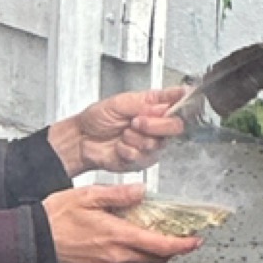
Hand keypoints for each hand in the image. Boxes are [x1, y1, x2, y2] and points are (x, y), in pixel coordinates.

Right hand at [43, 183, 198, 262]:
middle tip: (180, 237)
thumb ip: (119, 194)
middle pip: (156, 257)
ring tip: (155, 237)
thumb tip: (141, 191)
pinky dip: (133, 257)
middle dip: (172, 249)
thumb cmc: (54, 219)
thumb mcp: (88, 196)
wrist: (31, 242)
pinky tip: (128, 244)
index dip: (183, 245)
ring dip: (152, 253)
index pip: (162, 246)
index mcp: (118, 237)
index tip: (195, 240)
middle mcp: (115, 257)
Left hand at [51, 85, 187, 174]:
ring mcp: (152, 144)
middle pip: (176, 127)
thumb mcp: (120, 102)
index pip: (179, 104)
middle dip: (155, 125)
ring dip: (136, 138)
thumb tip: (168, 101)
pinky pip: (143, 156)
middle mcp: (156, 125)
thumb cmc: (97, 119)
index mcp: (154, 107)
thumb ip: (146, 102)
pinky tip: (119, 146)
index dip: (181, 104)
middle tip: (137, 121)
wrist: (81, 140)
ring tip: (123, 133)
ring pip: (158, 143)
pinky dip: (128, 151)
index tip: (173, 105)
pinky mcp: (143, 160)